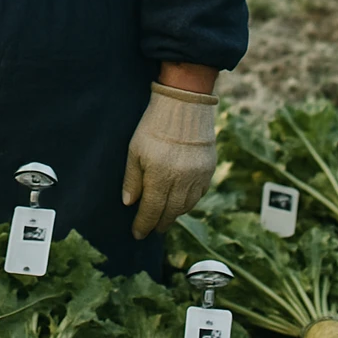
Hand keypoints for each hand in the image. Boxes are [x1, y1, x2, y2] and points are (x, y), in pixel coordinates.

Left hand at [122, 82, 217, 237]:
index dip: (143, 224)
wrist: (184, 103)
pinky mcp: (208, 169)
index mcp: (159, 176)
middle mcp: (181, 181)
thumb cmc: (154, 124)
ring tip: (165, 218)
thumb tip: (129, 203)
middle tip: (152, 230)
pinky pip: (199, 194)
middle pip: (170, 212)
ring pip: (186, 206)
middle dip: (159, 223)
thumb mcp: (135, 149)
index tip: (137, 234)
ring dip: (175, 215)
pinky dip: (189, 202)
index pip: (151, 210)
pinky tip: (181, 202)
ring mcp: (197, 176)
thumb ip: (132, 178)